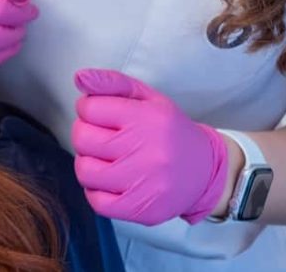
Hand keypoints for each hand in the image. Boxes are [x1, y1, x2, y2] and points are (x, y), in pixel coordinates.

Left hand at [72, 68, 228, 224]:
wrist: (206, 171)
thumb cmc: (168, 131)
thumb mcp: (147, 98)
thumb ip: (112, 83)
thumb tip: (79, 77)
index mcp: (147, 118)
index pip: (89, 108)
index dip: (89, 110)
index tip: (103, 116)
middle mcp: (147, 150)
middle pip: (82, 139)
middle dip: (86, 136)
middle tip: (104, 139)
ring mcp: (144, 182)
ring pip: (85, 171)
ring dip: (89, 164)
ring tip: (107, 160)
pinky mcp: (142, 209)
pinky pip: (97, 202)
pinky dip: (97, 191)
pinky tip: (111, 183)